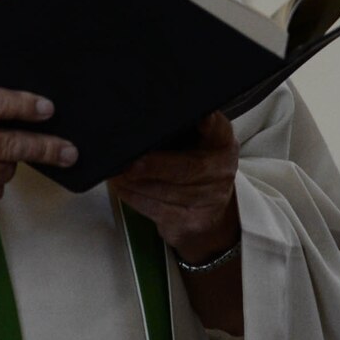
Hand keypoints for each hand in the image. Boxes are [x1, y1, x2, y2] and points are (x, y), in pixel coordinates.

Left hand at [108, 112, 241, 263]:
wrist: (209, 214)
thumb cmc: (193, 167)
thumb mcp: (194, 143)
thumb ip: (177, 128)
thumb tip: (138, 119)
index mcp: (221, 142)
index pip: (218, 129)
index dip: (209, 123)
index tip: (200, 118)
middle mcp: (221, 170)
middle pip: (190, 168)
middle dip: (157, 166)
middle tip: (131, 164)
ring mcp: (210, 199)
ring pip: (170, 192)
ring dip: (137, 183)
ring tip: (117, 173)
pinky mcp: (192, 221)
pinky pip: (158, 209)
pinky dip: (135, 198)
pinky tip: (123, 188)